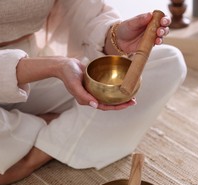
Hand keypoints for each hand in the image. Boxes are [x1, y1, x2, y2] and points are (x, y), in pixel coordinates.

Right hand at [17, 57, 135, 110]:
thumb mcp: (74, 85)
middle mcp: (93, 96)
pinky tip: (123, 82)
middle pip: (110, 102)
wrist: (64, 64)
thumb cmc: (68, 75)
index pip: (105, 106)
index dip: (117, 107)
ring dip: (120, 95)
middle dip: (122, 103)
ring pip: (110, 94)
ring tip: (131, 93)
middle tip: (134, 100)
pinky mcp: (96, 82)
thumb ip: (83, 96)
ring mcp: (95, 89)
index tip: (128, 104)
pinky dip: (115, 86)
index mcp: (88, 100)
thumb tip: (95, 105)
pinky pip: (107, 85)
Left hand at [115, 12, 170, 53]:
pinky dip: (158, 42)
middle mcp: (153, 27)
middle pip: (164, 27)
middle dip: (164, 28)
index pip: (161, 17)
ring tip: (158, 35)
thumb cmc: (125, 29)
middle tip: (160, 30)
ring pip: (162, 35)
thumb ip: (140, 20)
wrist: (119, 41)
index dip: (165, 19)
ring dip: (162, 35)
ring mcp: (152, 36)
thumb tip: (150, 14)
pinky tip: (157, 41)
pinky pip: (156, 43)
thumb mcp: (131, 23)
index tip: (163, 21)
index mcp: (150, 19)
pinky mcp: (150, 44)